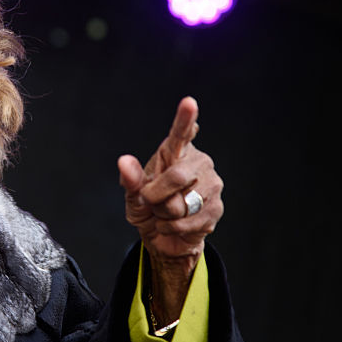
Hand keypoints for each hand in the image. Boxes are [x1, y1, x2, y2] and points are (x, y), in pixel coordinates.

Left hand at [117, 97, 222, 323]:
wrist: (165, 238)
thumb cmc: (148, 209)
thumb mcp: (132, 195)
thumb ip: (130, 180)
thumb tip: (124, 161)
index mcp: (175, 152)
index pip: (180, 133)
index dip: (185, 118)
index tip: (188, 103)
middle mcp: (198, 163)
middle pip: (177, 176)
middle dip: (156, 196)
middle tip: (151, 202)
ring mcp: (211, 184)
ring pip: (181, 202)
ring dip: (165, 214)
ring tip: (167, 213)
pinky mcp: (217, 207)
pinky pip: (188, 221)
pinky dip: (173, 227)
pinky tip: (175, 224)